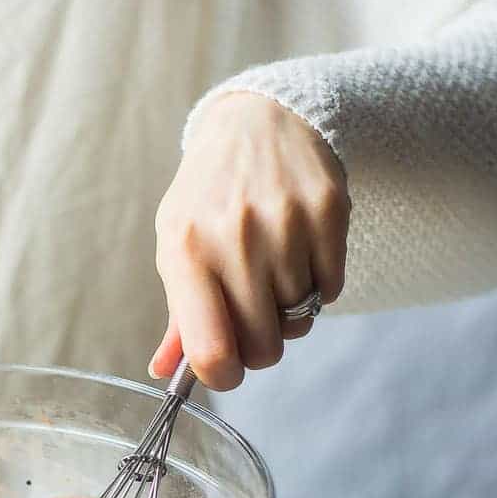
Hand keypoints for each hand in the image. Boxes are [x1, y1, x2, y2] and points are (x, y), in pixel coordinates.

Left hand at [149, 94, 348, 390]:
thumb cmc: (210, 196)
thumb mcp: (178, 244)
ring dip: (290, 310)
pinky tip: (300, 253)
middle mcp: (235, 239)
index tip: (227, 370)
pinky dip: (318, 285)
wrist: (259, 121)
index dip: (222, 376)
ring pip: (301, 319)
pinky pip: (331, 290)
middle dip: (260, 345)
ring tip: (274, 271)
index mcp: (187, 251)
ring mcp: (286, 225)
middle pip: (264, 346)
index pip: (211, 350)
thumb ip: (178, 313)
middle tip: (254, 317)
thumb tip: (165, 372)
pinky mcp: (328, 213)